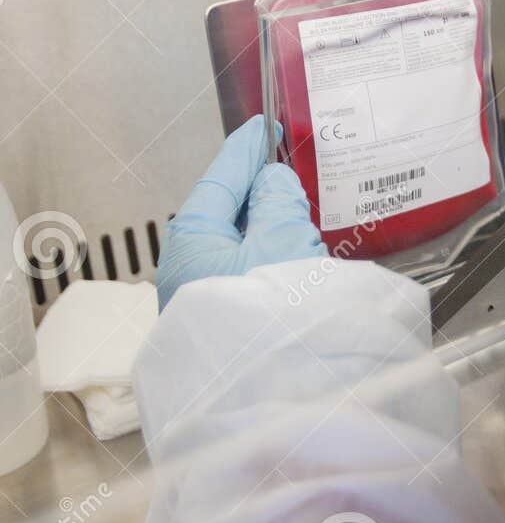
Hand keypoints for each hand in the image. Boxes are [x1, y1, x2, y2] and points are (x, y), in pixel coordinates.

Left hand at [158, 115, 327, 308]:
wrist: (272, 397)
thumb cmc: (272, 314)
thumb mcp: (283, 239)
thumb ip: (277, 201)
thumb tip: (270, 183)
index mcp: (192, 237)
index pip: (221, 178)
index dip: (246, 149)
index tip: (261, 125)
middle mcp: (187, 267)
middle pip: (226, 213)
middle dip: (257, 191)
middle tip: (286, 166)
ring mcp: (202, 297)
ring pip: (238, 246)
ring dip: (267, 227)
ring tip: (298, 212)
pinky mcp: (224, 323)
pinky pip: (247, 274)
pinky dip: (270, 257)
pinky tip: (294, 258)